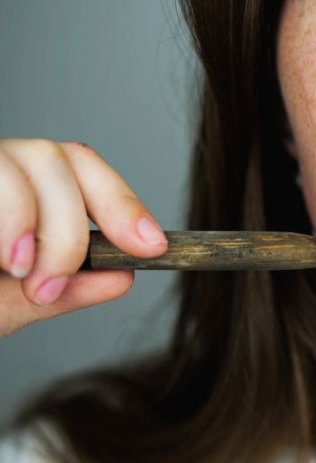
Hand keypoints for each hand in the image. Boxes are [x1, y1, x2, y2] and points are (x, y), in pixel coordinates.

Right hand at [0, 139, 168, 336]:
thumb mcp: (10, 302)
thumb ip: (65, 290)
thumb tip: (124, 279)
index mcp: (23, 188)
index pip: (86, 172)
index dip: (125, 206)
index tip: (153, 247)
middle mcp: (2, 168)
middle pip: (66, 159)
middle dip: (74, 228)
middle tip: (52, 286)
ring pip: (36, 160)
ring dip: (41, 227)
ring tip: (23, 276)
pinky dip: (9, 220)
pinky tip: (4, 259)